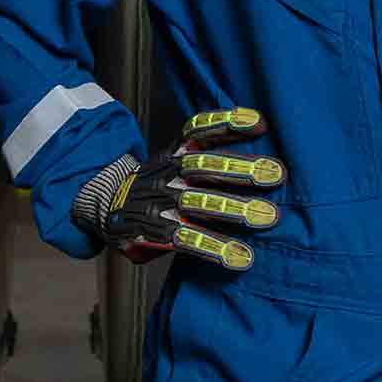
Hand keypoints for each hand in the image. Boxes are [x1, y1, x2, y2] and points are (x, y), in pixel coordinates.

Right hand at [104, 107, 286, 269]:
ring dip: (235, 209)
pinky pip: (188, 240)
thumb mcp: (175, 160)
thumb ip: (208, 155)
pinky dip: (215, 249)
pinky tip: (241, 258)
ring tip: (269, 216)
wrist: (104, 206)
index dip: (228, 124)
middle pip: (206, 166)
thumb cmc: (157, 183)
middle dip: (242, 169)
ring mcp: (162, 203)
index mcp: (175, 152)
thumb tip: (259, 143)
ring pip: (200, 201)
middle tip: (278, 174)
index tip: (260, 123)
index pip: (200, 130)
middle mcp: (169, 173)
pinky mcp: (156, 233)